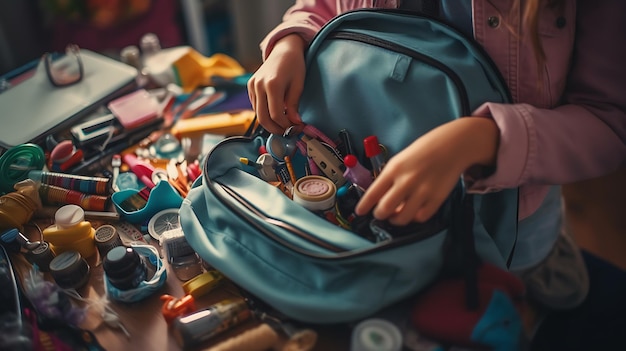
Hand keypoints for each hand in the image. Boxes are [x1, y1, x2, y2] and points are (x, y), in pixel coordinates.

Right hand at [247, 34, 306, 134]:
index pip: (276, 114)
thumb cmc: (294, 65)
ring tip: (284, 124)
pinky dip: (265, 114)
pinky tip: (276, 113)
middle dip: (275, 129)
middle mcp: (259, 85)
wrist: (283, 49)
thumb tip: (295, 124)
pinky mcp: (250, 86)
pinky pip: (256, 107)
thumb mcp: (298, 85)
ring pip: (258, 114)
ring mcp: (252, 86)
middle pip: (263, 118)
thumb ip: (294, 105)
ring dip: (270, 123)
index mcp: (272, 84)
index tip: (295, 128)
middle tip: (287, 132)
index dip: (286, 125)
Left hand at [354, 117, 499, 224]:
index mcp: (394, 169)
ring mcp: (422, 191)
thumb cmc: (424, 150)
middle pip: (384, 209)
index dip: (364, 206)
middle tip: (380, 214)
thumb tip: (380, 198)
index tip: (359, 212)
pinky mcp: (437, 198)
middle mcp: (406, 181)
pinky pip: (421, 217)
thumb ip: (390, 177)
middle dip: (379, 215)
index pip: (372, 193)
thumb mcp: (401, 159)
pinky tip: (413, 212)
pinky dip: (414, 218)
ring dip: (396, 220)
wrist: (453, 144)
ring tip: (396, 215)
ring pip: (402, 218)